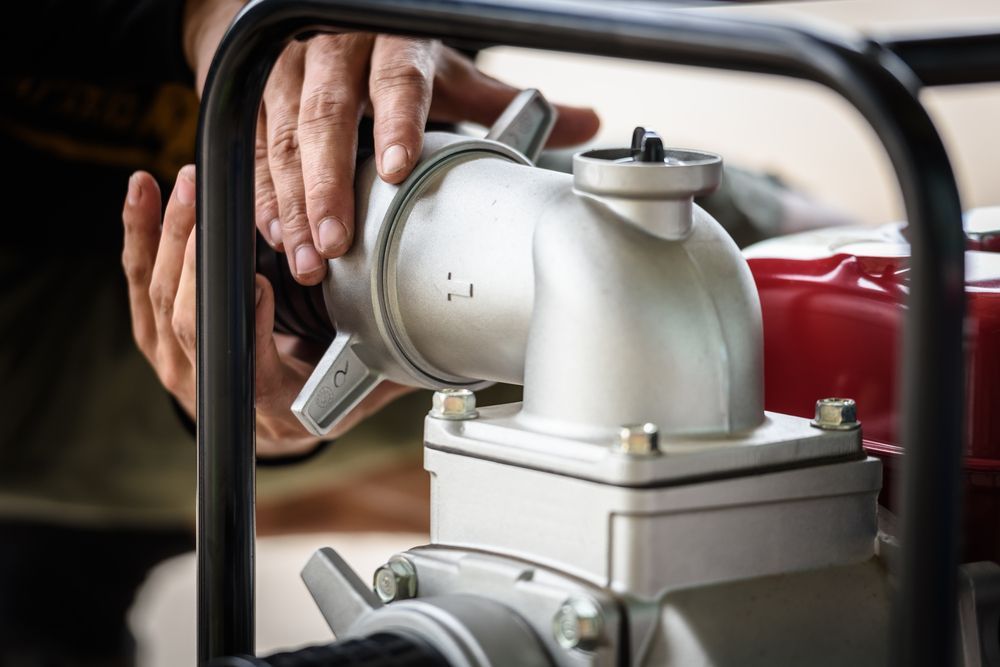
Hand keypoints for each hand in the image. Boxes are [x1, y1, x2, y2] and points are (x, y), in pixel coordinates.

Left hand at [121, 166, 411, 456]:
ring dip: (171, 236)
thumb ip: (394, 360)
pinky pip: (142, 285)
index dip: (249, 327)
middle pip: (191, 323)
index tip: (262, 281)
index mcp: (272, 406)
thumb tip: (447, 337)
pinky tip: (144, 194)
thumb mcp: (368, 385)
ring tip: (191, 184)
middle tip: (215, 199)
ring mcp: (180, 364)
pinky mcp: (160, 336)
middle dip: (198, 255)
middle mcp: (216, 391)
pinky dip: (141, 236)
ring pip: (161, 298)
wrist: (282, 419)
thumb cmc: (329, 396)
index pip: (250, 369)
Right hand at [183, 1, 600, 284]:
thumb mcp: (449, 71)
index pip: (398, 81)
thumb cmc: (391, 55)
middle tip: (338, 242)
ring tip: (308, 257)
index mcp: (394, 45)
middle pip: (328, 119)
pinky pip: (254, 151)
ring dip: (293, 203)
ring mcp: (292, 78)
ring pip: (283, 139)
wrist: (323, 23)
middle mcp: (336, 56)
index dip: (396, 123)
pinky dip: (264, 196)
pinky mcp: (261, 103)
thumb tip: (586, 121)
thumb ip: (501, 102)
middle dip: (328, 185)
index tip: (398, 168)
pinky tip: (277, 235)